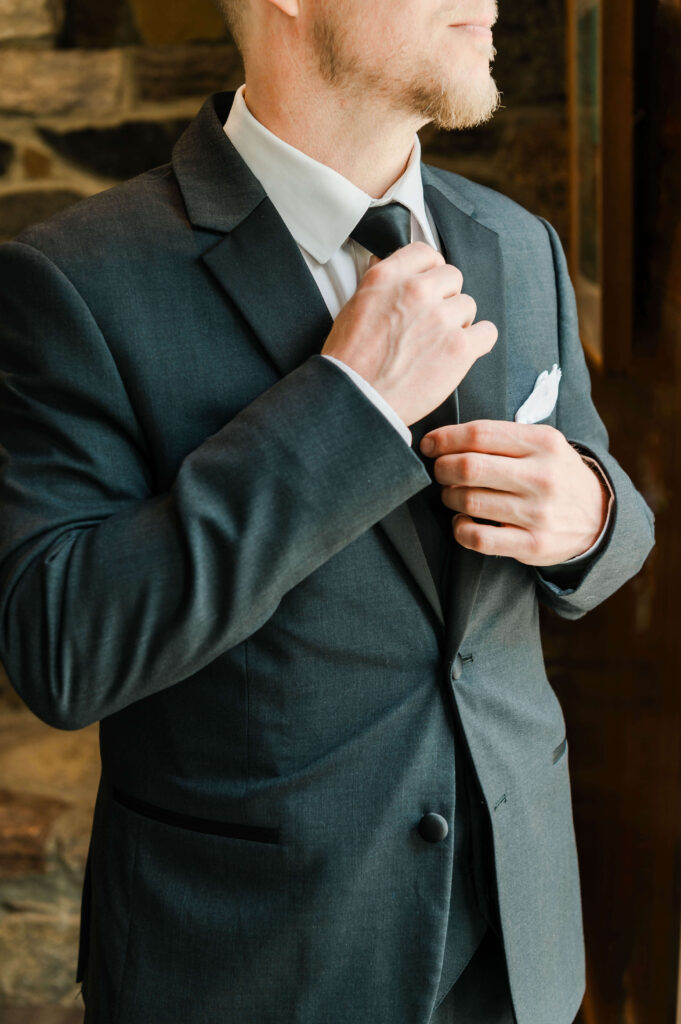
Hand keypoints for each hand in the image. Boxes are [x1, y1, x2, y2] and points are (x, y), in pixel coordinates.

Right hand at [320, 242, 497, 425]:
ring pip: (469, 305)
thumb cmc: (350, 362)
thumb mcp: (353, 308)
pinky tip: (460, 353)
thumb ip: (381, 286)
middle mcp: (416, 292)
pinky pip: (487, 332)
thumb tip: (392, 267)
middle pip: (453, 277)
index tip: (430, 287)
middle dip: (445, 298)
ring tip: (437, 345)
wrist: (358, 399)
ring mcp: (440, 318)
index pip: (426, 254)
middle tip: (431, 323)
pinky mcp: (459, 347)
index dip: (430, 272)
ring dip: (458, 323)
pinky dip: (477, 342)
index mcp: (388, 278)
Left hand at [420, 420, 609, 564]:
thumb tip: (444, 440)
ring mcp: (538, 513)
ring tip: (453, 494)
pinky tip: (462, 521)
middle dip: (442, 468)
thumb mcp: (543, 444)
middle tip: (440, 471)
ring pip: (469, 501)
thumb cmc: (555, 475)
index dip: (445, 438)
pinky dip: (460, 528)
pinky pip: (478, 538)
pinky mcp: (533, 545)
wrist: (599, 517)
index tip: (429, 444)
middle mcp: (542, 476)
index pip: (479, 434)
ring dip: (449, 497)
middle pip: (469, 467)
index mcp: (543, 443)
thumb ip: (502, 437)